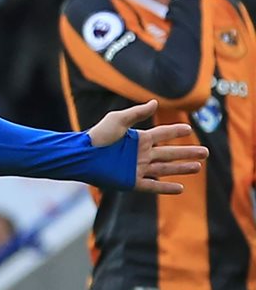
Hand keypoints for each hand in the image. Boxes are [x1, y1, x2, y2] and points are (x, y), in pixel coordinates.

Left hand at [87, 100, 207, 193]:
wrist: (83, 155)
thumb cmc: (98, 136)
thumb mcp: (118, 120)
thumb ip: (137, 113)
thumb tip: (155, 102)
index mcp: (138, 139)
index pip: (162, 134)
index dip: (175, 131)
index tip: (189, 129)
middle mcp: (141, 154)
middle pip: (169, 153)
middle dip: (187, 152)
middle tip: (205, 152)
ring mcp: (137, 168)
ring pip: (165, 168)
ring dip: (182, 168)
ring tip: (198, 167)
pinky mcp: (131, 181)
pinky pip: (152, 185)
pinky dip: (166, 187)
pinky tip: (180, 188)